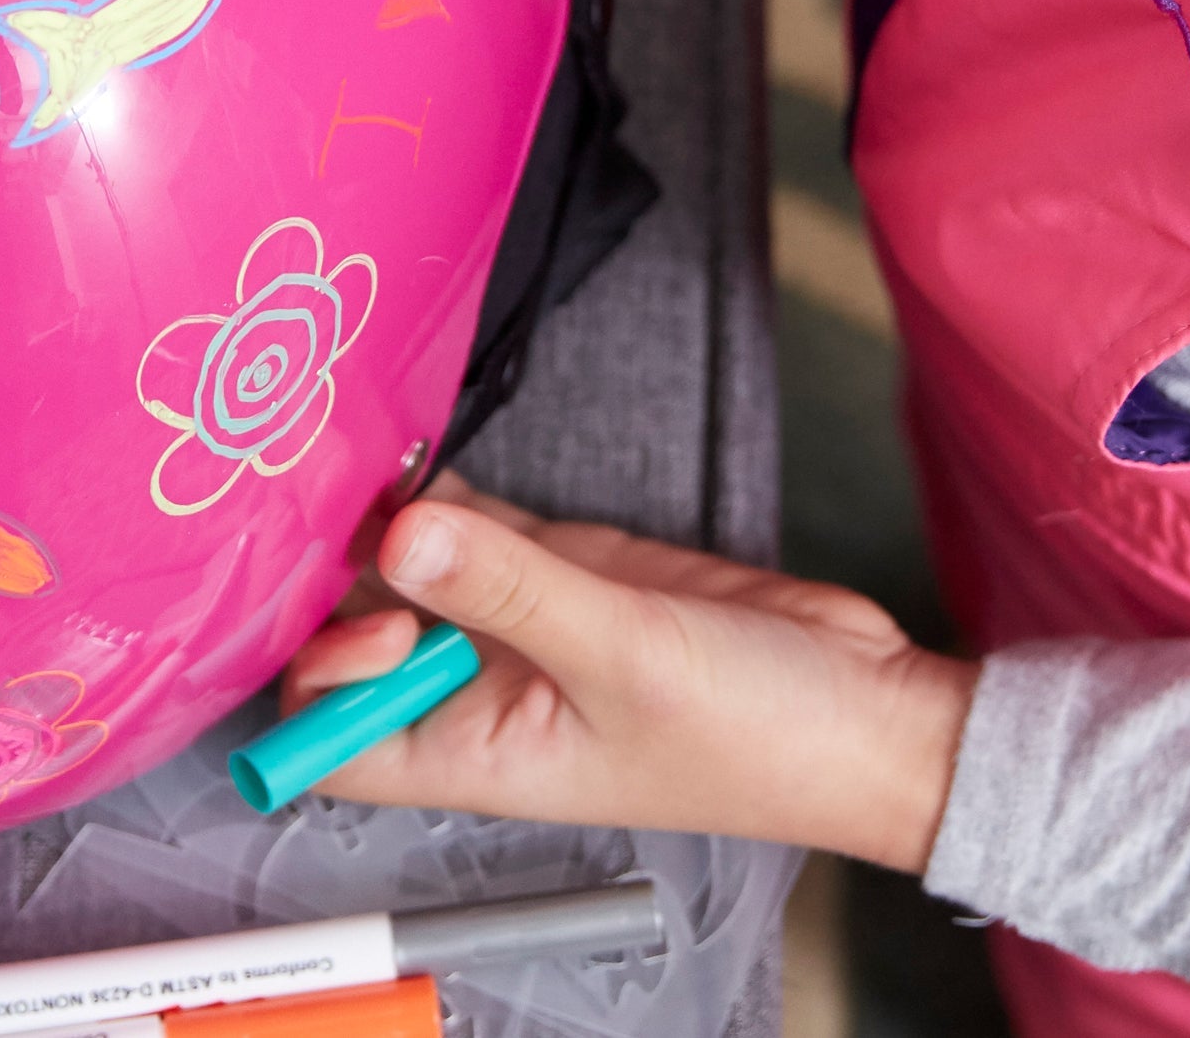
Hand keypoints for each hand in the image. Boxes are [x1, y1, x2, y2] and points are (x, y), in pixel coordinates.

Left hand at [281, 480, 975, 872]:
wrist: (863, 708)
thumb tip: (401, 534)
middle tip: (327, 485)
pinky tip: (412, 440)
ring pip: (405, 566)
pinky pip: (467, 523)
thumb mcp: (627, 656)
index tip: (378, 600)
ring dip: (377, 516)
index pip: (338, 736)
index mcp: (478, 750)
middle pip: (353, 636)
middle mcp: (478, 690)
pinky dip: (437, 486)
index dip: (326, 671)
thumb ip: (512, 590)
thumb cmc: (760, 735)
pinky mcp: (555, 564)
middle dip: (332, 572)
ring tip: (351, 442)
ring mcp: (513, 620)